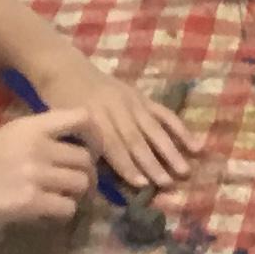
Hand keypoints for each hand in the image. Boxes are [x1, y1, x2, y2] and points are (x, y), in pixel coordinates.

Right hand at [0, 108, 96, 235]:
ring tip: (61, 199)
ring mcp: (34, 174)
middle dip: (87, 175)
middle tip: (77, 186)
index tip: (90, 150)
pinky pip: (68, 208)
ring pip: (82, 184)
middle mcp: (36, 146)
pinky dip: (62, 213)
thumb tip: (76, 146)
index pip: (82, 118)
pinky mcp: (31, 201)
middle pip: (86, 159)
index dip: (95, 136)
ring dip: (76, 195)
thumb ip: (40, 137)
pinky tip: (48, 213)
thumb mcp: (7, 138)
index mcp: (30, 126)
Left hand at [28, 54, 195, 193]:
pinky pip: (165, 114)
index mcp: (93, 117)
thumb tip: (102, 175)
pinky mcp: (143, 97)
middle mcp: (116, 109)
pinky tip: (195, 145)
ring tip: (184, 170)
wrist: (64, 69)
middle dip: (153, 163)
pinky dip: (180, 129)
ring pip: (154, 128)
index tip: (141, 184)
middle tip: (167, 184)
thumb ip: (83, 145)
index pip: (113, 145)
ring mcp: (132, 102)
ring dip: (170, 151)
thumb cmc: (59, 103)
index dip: (128, 165)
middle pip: (137, 139)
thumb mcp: (63, 124)